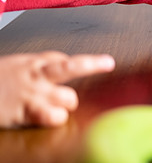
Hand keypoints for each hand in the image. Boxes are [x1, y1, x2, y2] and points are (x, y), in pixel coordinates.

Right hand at [0, 51, 114, 127]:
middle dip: (91, 66)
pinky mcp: (25, 111)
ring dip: (68, 104)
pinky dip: (56, 118)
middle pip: (72, 67)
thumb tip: (58, 71)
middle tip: (108, 63)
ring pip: (68, 97)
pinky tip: (53, 117)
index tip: (104, 62)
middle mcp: (36, 74)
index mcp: (33, 63)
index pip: (64, 60)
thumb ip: (37, 69)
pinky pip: (52, 116)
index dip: (82, 63)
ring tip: (60, 108)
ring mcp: (33, 92)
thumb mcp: (15, 68)